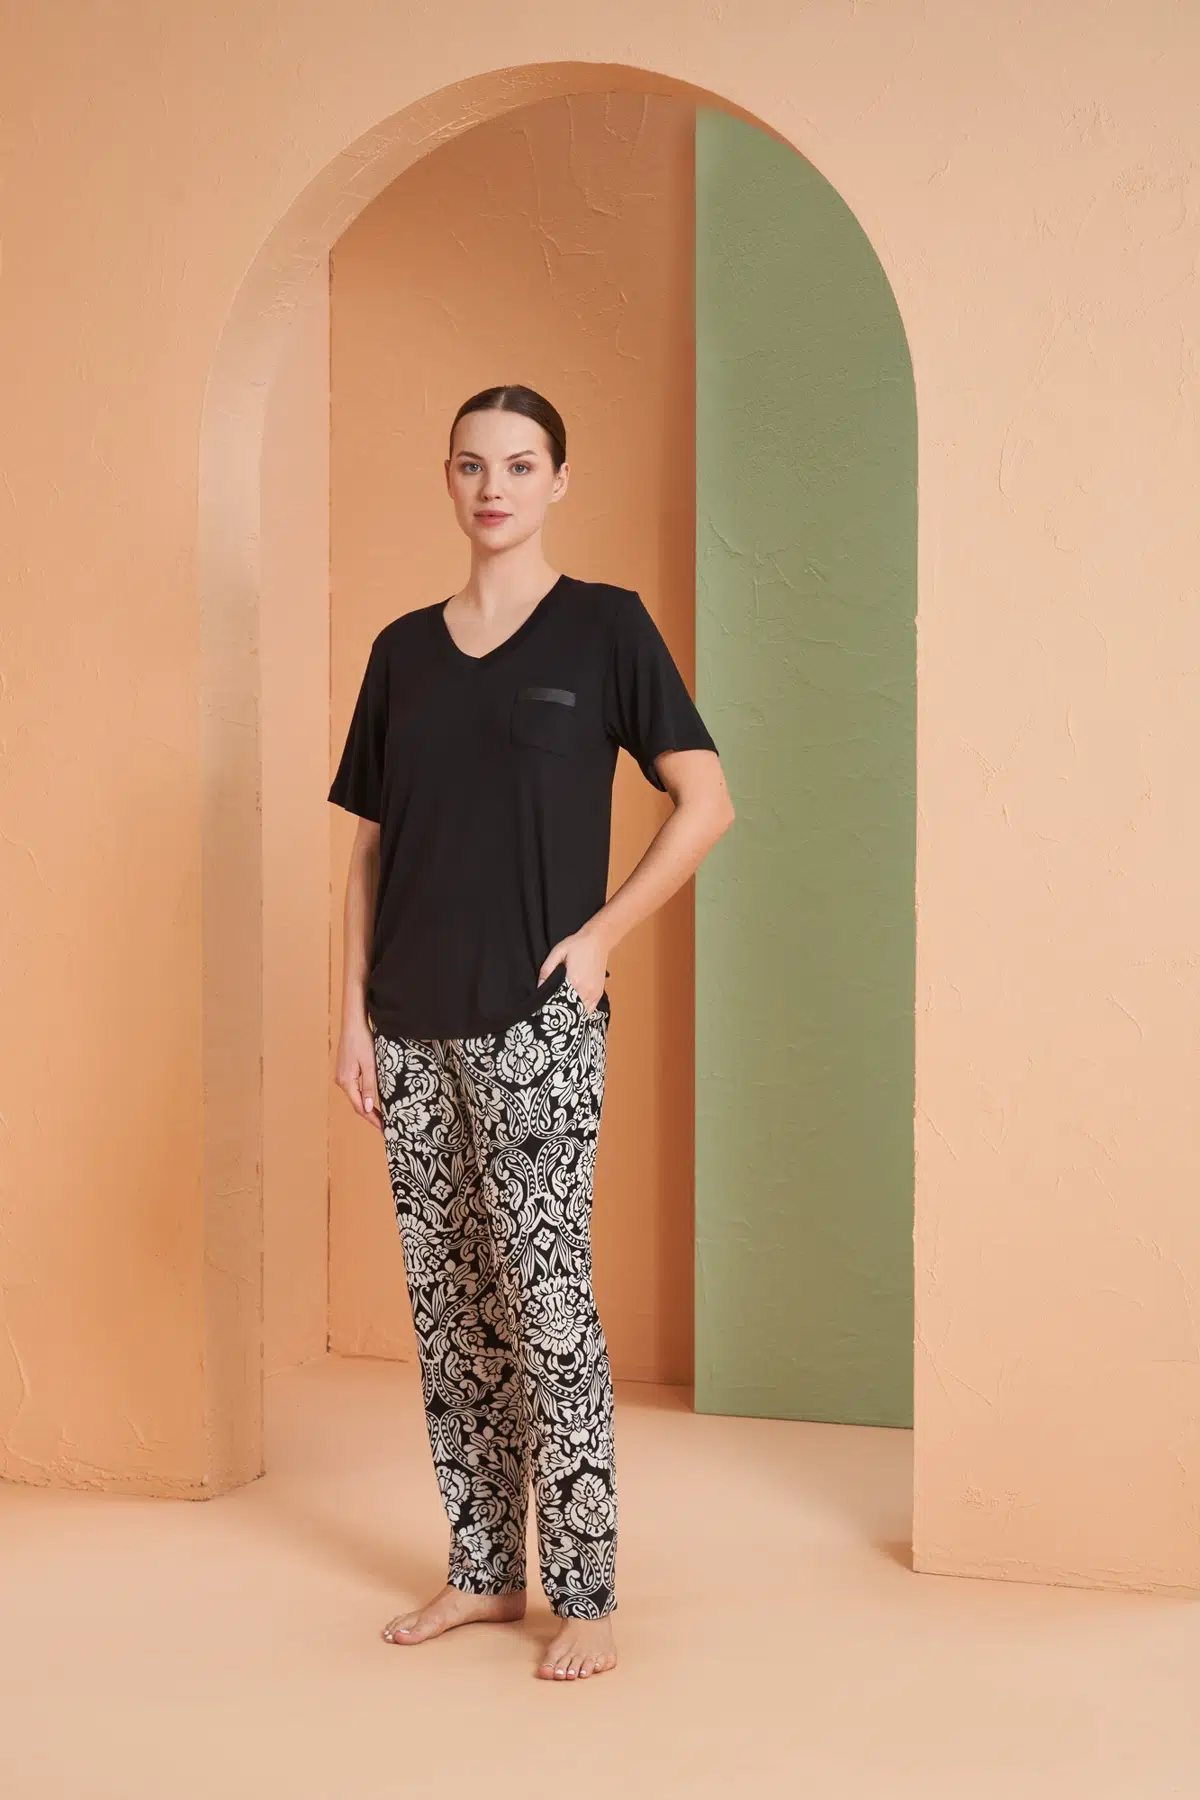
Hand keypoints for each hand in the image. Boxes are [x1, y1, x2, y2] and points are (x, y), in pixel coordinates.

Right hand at [335, 1015, 383, 1130]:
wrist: (353, 1023)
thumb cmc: (362, 1040)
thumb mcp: (370, 1064)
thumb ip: (370, 1086)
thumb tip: (369, 1108)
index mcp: (346, 1082)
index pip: (360, 1107)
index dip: (372, 1119)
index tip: (383, 1128)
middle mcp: (341, 1081)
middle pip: (357, 1104)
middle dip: (370, 1115)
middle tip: (385, 1126)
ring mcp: (342, 1076)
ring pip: (356, 1096)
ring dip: (367, 1106)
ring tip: (381, 1115)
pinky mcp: (346, 1070)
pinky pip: (355, 1088)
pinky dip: (364, 1096)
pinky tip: (372, 1099)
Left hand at [539, 930, 608, 1014]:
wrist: (598, 939)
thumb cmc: (577, 945)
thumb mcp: (558, 952)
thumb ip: (547, 970)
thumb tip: (539, 987)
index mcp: (574, 981)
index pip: (560, 1003)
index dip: (551, 1008)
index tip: (544, 1011)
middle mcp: (586, 990)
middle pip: (571, 1010)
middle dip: (561, 1013)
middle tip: (551, 1014)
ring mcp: (594, 993)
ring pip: (581, 1012)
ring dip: (572, 1013)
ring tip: (562, 1013)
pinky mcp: (599, 992)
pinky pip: (590, 1009)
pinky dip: (582, 1012)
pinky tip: (574, 1011)